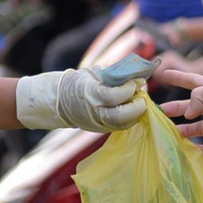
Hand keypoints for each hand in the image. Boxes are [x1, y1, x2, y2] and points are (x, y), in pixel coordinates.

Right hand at [16, 69, 145, 130]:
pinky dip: (130, 120)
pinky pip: (119, 127)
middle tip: (143, 97)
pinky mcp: (100, 129)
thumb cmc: (78, 82)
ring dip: (136, 114)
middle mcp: (93, 111)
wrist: (59, 101)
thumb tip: (136, 75)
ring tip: (139, 103)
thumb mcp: (94, 73)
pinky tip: (134, 110)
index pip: (113, 96)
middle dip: (136, 107)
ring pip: (122, 125)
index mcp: (90, 94)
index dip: (128, 89)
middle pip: (120, 116)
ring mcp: (96, 123)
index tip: (136, 82)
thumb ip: (114, 75)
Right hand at [159, 70, 202, 154]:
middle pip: (190, 108)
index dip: (178, 78)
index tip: (164, 74)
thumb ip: (198, 97)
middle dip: (175, 109)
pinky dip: (196, 151)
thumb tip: (187, 115)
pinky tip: (184, 150)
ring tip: (167, 132)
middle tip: (159, 111)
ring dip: (182, 131)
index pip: (193, 82)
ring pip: (195, 130)